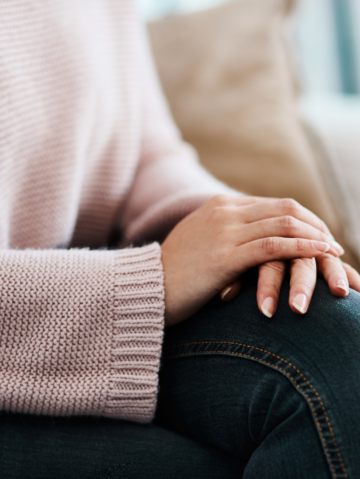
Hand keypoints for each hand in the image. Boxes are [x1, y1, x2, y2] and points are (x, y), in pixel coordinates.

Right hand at [161, 195, 342, 325]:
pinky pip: (273, 246)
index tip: (321, 236)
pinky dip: (302, 248)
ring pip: (283, 225)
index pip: (275, 204)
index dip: (304, 219)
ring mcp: (224, 231)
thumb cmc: (176, 272)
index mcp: (221, 205)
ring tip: (335, 254)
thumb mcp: (201, 241)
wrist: (146, 288)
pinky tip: (321, 256)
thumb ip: (227, 233)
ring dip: (316, 238)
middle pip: (285, 209)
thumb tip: (253, 240)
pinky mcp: (224, 256)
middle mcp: (225, 211)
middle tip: (334, 246)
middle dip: (316, 226)